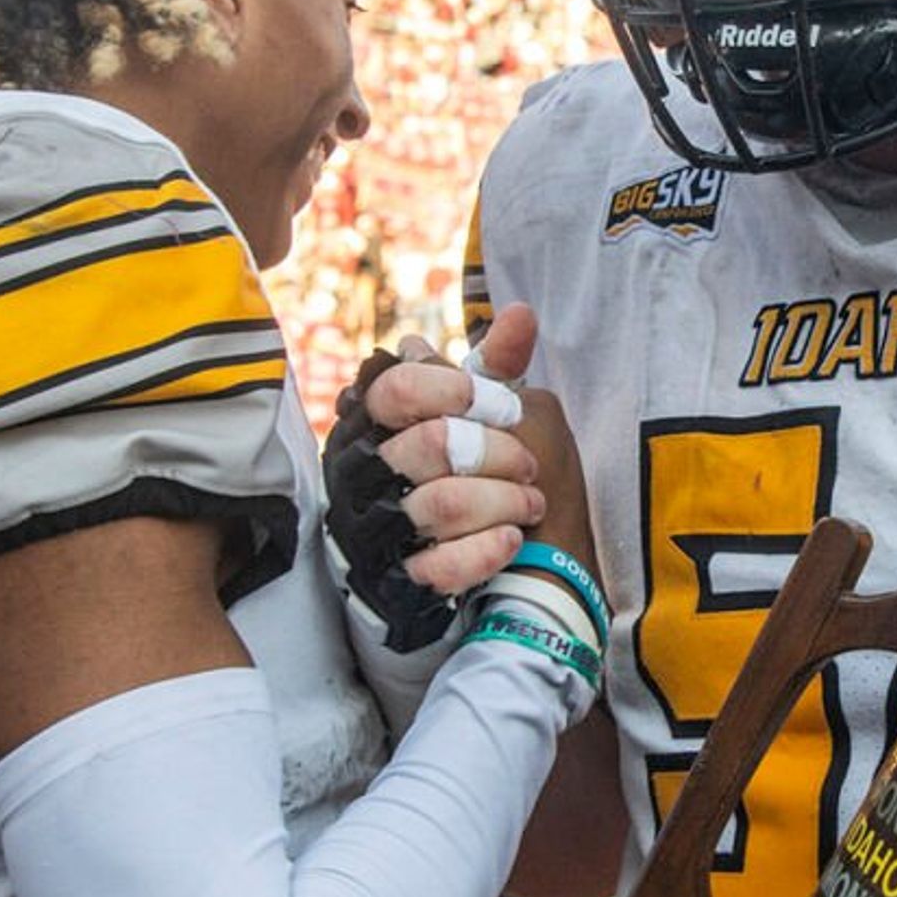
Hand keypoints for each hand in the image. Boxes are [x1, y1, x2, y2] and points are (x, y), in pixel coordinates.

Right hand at [323, 313, 548, 649]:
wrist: (467, 564)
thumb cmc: (468, 475)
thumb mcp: (476, 418)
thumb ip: (492, 370)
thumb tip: (520, 314)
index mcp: (375, 422)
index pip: (399, 387)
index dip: (457, 391)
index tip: (503, 407)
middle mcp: (365, 473)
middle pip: (430, 444)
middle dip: (498, 454)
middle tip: (531, 467)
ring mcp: (375, 530)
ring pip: (440, 505)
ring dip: (504, 501)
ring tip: (531, 503)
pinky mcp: (395, 582)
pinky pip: (438, 568)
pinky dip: (485, 551)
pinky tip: (511, 539)